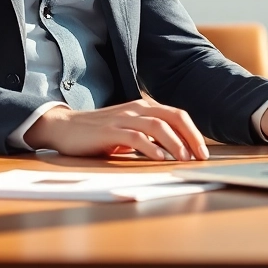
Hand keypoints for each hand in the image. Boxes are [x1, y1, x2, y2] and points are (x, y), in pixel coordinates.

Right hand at [24, 99, 210, 160]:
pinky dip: (151, 148)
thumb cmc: (98, 133)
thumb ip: (147, 137)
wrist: (64, 127)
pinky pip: (136, 138)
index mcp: (143, 108)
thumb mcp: (127, 132)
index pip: (177, 115)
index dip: (193, 132)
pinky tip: (160, 159)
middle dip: (191, 137)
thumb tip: (173, 152)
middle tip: (201, 156)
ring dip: (175, 143)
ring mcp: (123, 119)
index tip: (203, 151)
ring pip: (158, 126)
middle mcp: (136, 109)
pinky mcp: (109, 131)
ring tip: (185, 159)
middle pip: (173, 117)